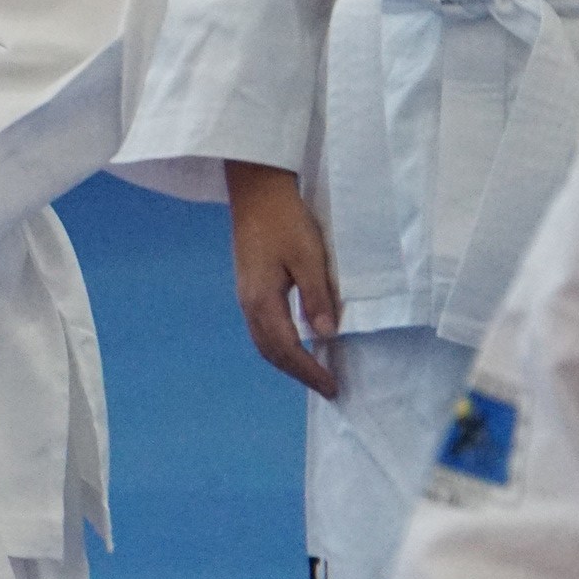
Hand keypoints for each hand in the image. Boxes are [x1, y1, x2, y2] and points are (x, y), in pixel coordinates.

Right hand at [224, 159, 338, 396]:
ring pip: (264, 341)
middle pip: (271, 352)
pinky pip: (263, 328)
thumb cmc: (285, 220)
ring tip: (313, 370)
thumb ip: (316, 297)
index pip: (288, 348)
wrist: (256, 191)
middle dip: (298, 372)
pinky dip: (280, 344)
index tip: (332, 386)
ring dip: (288, 360)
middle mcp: (249, 304)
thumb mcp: (309, 257)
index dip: (310, 370)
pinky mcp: (249, 286)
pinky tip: (297, 342)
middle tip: (325, 386)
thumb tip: (324, 335)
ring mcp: (246, 295)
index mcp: (263, 300)